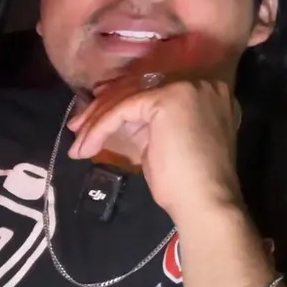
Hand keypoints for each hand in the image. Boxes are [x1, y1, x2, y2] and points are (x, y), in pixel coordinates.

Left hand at [67, 72, 242, 222]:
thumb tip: (115, 118)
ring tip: (79, 144)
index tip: (97, 117)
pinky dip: (101, 128)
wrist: (204, 202)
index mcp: (208, 94)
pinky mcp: (167, 99)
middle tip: (79, 128)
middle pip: (141, 87)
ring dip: (98, 120)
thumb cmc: (189, 183)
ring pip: (130, 96)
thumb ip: (149, 124)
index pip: (155, 89)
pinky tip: (87, 147)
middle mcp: (201, 84)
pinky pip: (123, 109)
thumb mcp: (166, 143)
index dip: (123, 101)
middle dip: (106, 108)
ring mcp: (187, 88)